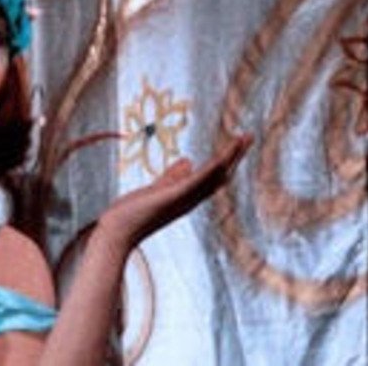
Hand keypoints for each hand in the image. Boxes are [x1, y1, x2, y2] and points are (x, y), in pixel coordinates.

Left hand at [97, 133, 251, 250]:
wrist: (117, 232)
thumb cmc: (133, 213)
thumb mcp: (157, 189)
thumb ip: (173, 176)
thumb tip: (188, 160)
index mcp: (187, 196)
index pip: (213, 176)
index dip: (227, 160)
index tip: (238, 142)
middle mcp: (191, 200)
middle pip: (221, 176)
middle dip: (236, 156)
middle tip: (249, 136)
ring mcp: (184, 199)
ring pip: (214, 176)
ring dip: (230, 157)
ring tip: (243, 138)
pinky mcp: (173, 196)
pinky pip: (197, 181)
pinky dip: (211, 168)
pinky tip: (222, 157)